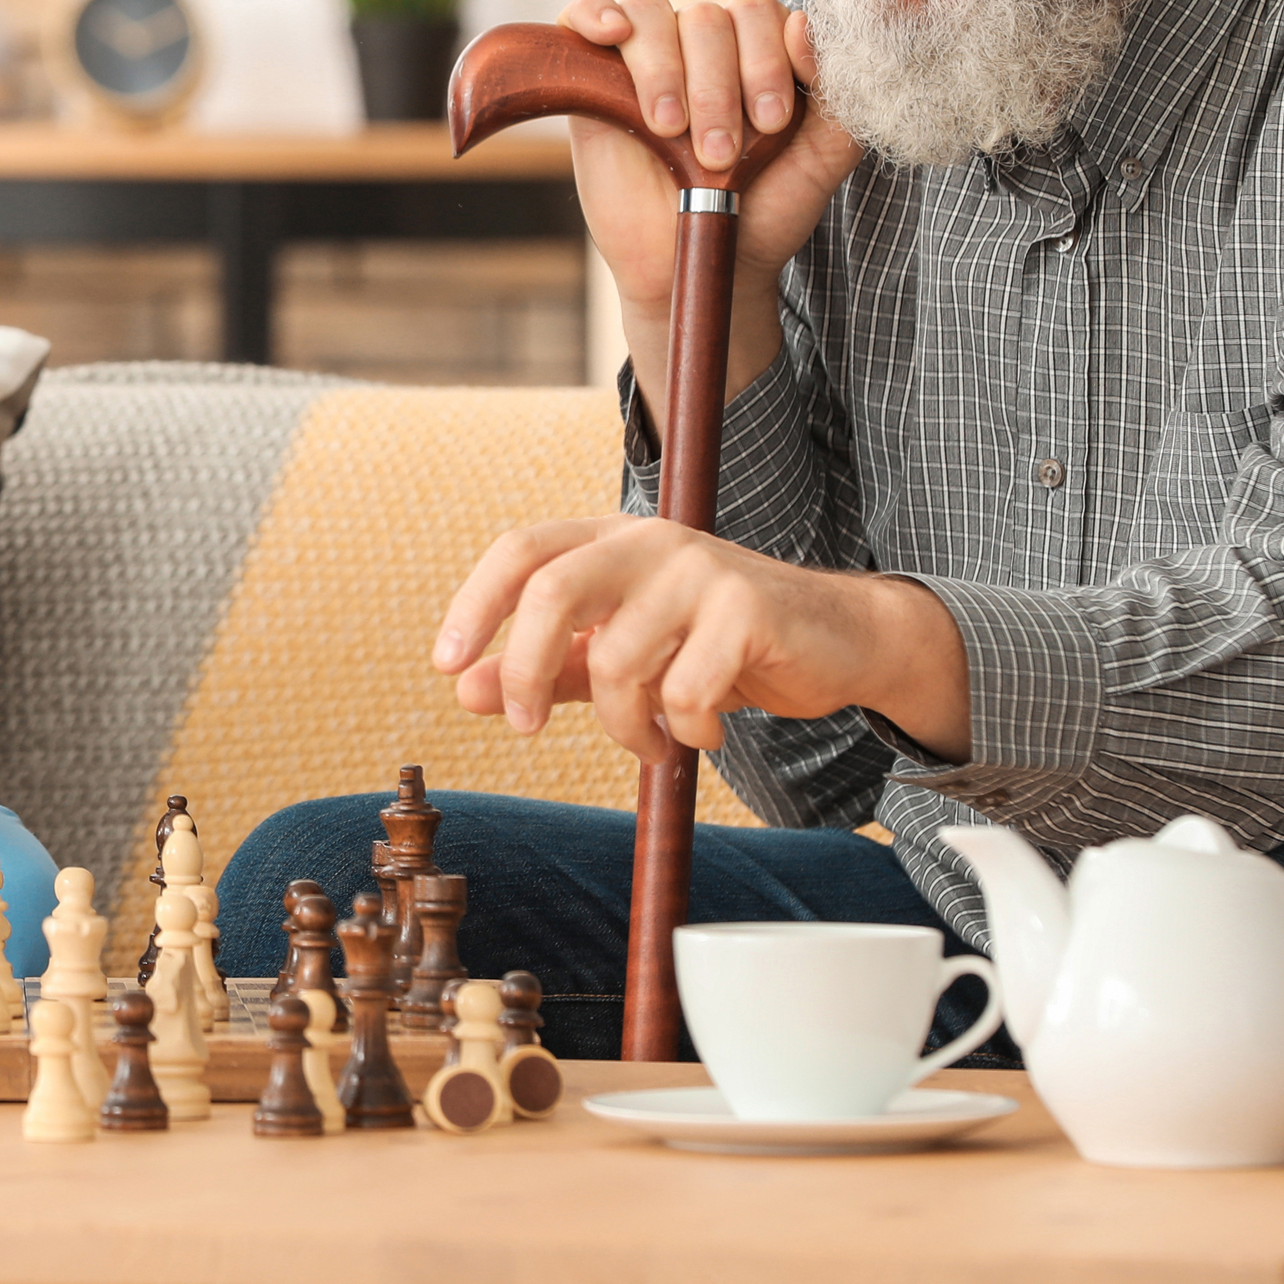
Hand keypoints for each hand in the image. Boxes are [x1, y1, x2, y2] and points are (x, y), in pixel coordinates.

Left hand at [429, 516, 970, 759]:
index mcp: (611, 540)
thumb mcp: (626, 656)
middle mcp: (650, 541)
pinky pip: (685, 691)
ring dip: (626, 727)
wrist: (838, 641)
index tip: (445, 666)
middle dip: (524, 668)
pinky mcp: (748, 608)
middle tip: (525, 728)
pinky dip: (687, 731)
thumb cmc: (721, 646)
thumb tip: (463, 689)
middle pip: (552, 590)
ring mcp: (700, 569)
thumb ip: (551, 669)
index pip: (522, 550)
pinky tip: (706, 731)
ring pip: (619, 659)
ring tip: (655, 744)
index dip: (474, 605)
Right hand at [554, 0, 860, 310]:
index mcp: (759, 48)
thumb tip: (802, 25)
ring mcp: (647, 53)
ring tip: (670, 129)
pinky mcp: (593, 73)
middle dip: (718, 87)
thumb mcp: (820, 162)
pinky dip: (596, 14)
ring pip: (651, 12)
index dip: (767, 58)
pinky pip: (584, 12)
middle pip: (707, 17)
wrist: (693, 260)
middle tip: (720, 153)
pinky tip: (613, 35)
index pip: (760, 12)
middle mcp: (704, 41)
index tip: (772, 121)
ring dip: (664, 70)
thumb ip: (837, 98)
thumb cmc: (760, 210)